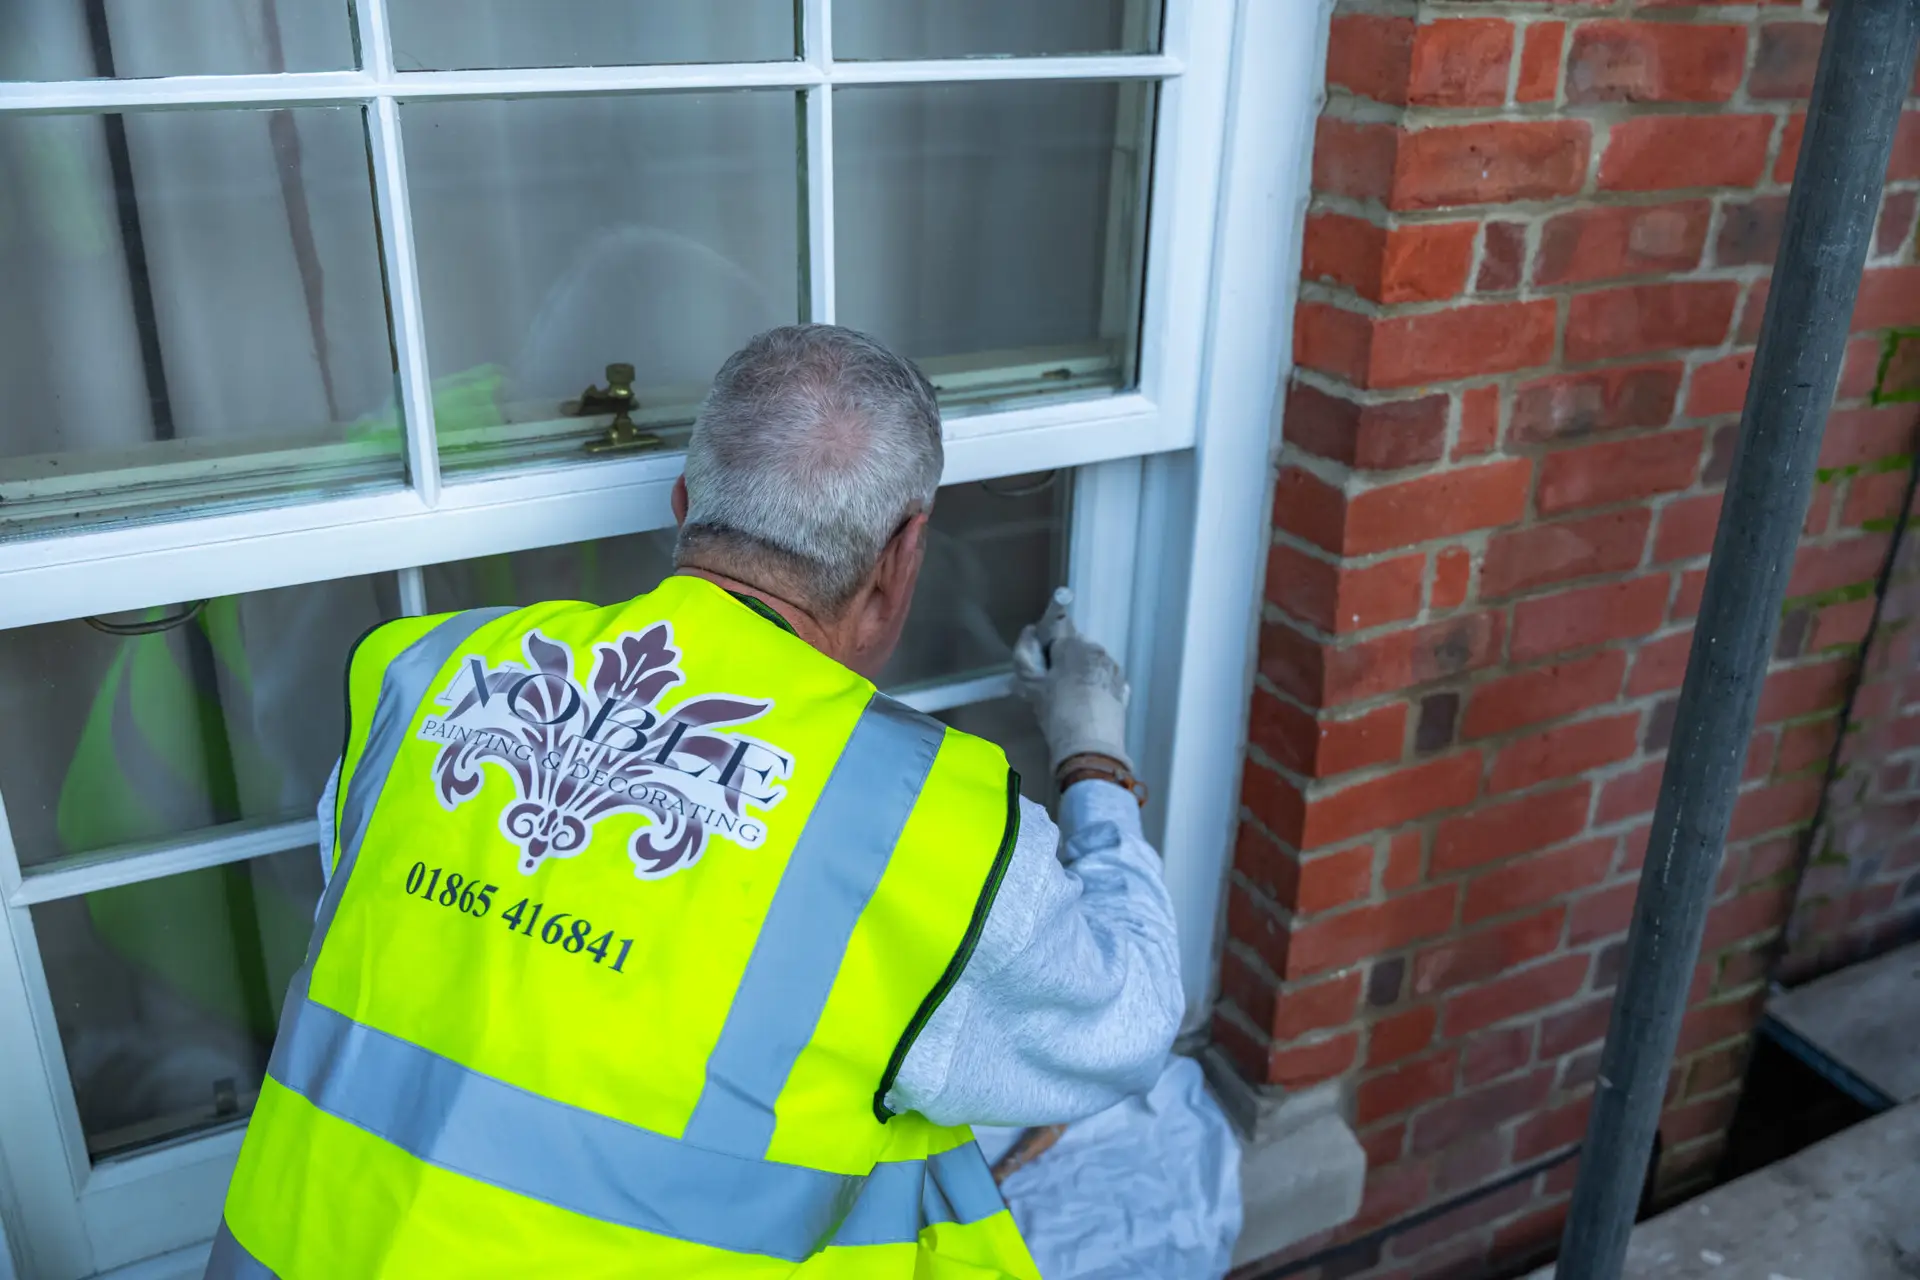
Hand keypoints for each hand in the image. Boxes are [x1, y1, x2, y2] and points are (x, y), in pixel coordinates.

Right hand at [1012, 594, 1131, 774]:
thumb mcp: (1029, 685)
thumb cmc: (1056, 711)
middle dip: (1064, 660)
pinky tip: (1085, 708)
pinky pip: (1104, 681)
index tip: (1040, 665)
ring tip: (1069, 700)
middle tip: (1051, 687)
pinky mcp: (1124, 690)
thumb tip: (1029, 633)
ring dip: (1080, 674)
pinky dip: (1095, 689)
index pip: (1057, 628)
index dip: (1046, 646)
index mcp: (1074, 644)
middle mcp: (1098, 650)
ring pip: (1092, 664)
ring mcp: (1114, 670)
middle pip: (1076, 647)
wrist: (1090, 746)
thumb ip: (1024, 654)